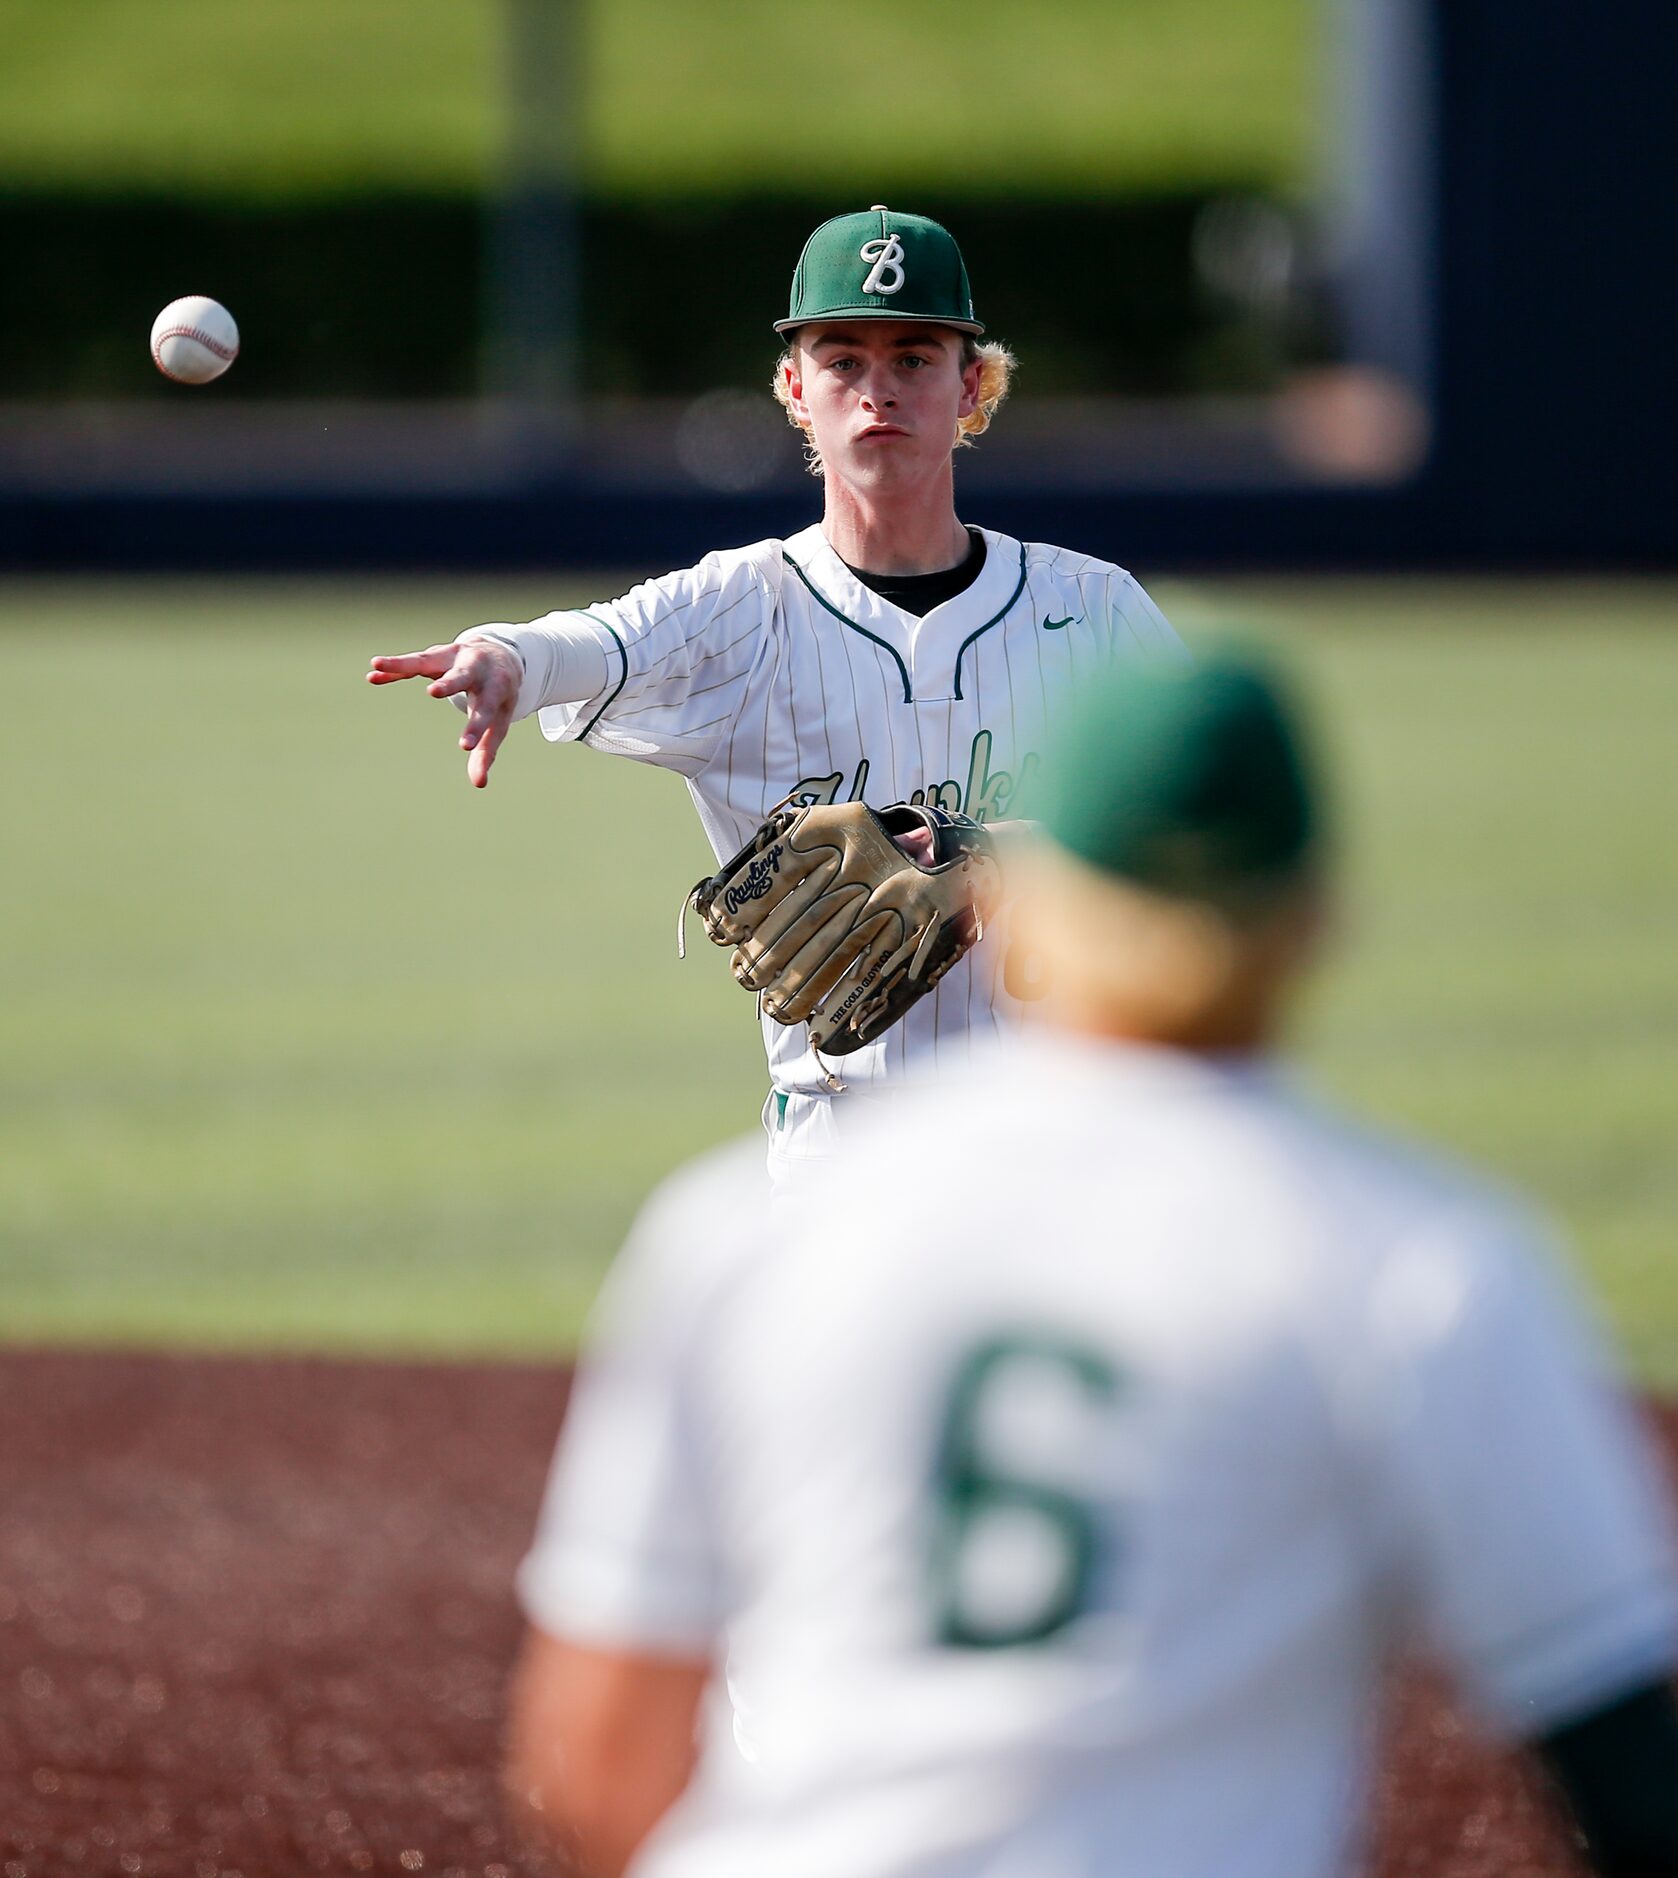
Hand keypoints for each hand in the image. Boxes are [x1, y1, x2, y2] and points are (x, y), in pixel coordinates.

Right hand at [366, 638, 522, 787]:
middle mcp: (476, 668)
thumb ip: (486, 752)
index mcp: (496, 688)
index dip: (476, 729)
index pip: (486, 711)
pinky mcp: (435, 655)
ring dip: (402, 664)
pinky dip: (393, 669)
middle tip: (434, 692)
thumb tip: (479, 784)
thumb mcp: (498, 723)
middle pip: (461, 676)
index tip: (465, 747)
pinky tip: (373, 675)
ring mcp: (453, 657)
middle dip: (449, 684)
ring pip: (427, 660)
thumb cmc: (498, 697)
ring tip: (376, 664)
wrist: (500, 655)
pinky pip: (411, 663)